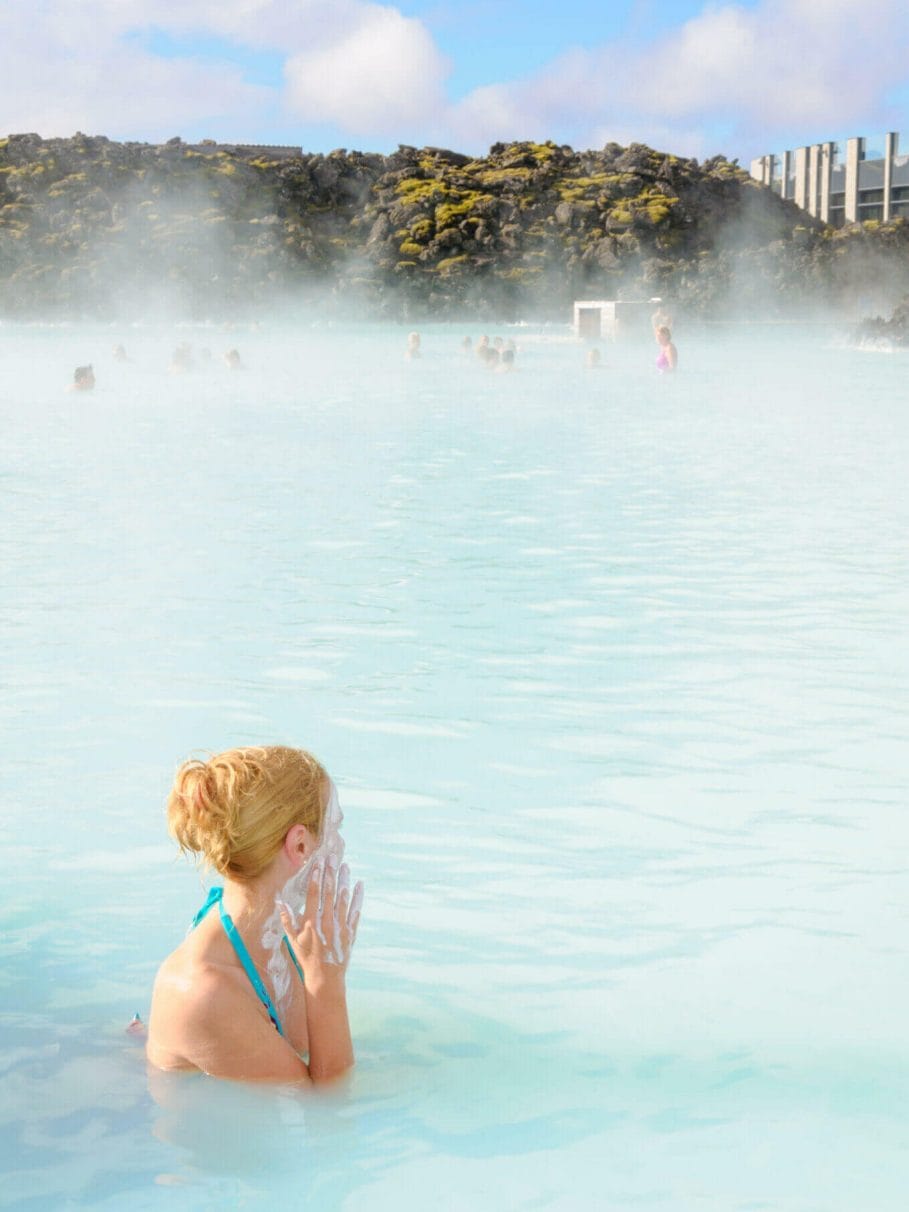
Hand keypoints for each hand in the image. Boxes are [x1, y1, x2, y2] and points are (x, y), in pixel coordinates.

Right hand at [280, 859, 363, 984]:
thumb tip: (280, 901)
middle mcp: (327, 923)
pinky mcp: (351, 932)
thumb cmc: (306, 957)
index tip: (318, 863)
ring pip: (343, 899)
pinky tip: (359, 884)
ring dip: (344, 881)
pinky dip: (358, 898)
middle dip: (331, 873)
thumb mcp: (292, 940)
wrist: (325, 977)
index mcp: (311, 923)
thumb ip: (287, 920)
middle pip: (329, 893)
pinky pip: (355, 911)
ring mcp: (340, 927)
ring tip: (345, 865)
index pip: (314, 895)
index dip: (316, 878)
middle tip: (332, 857)